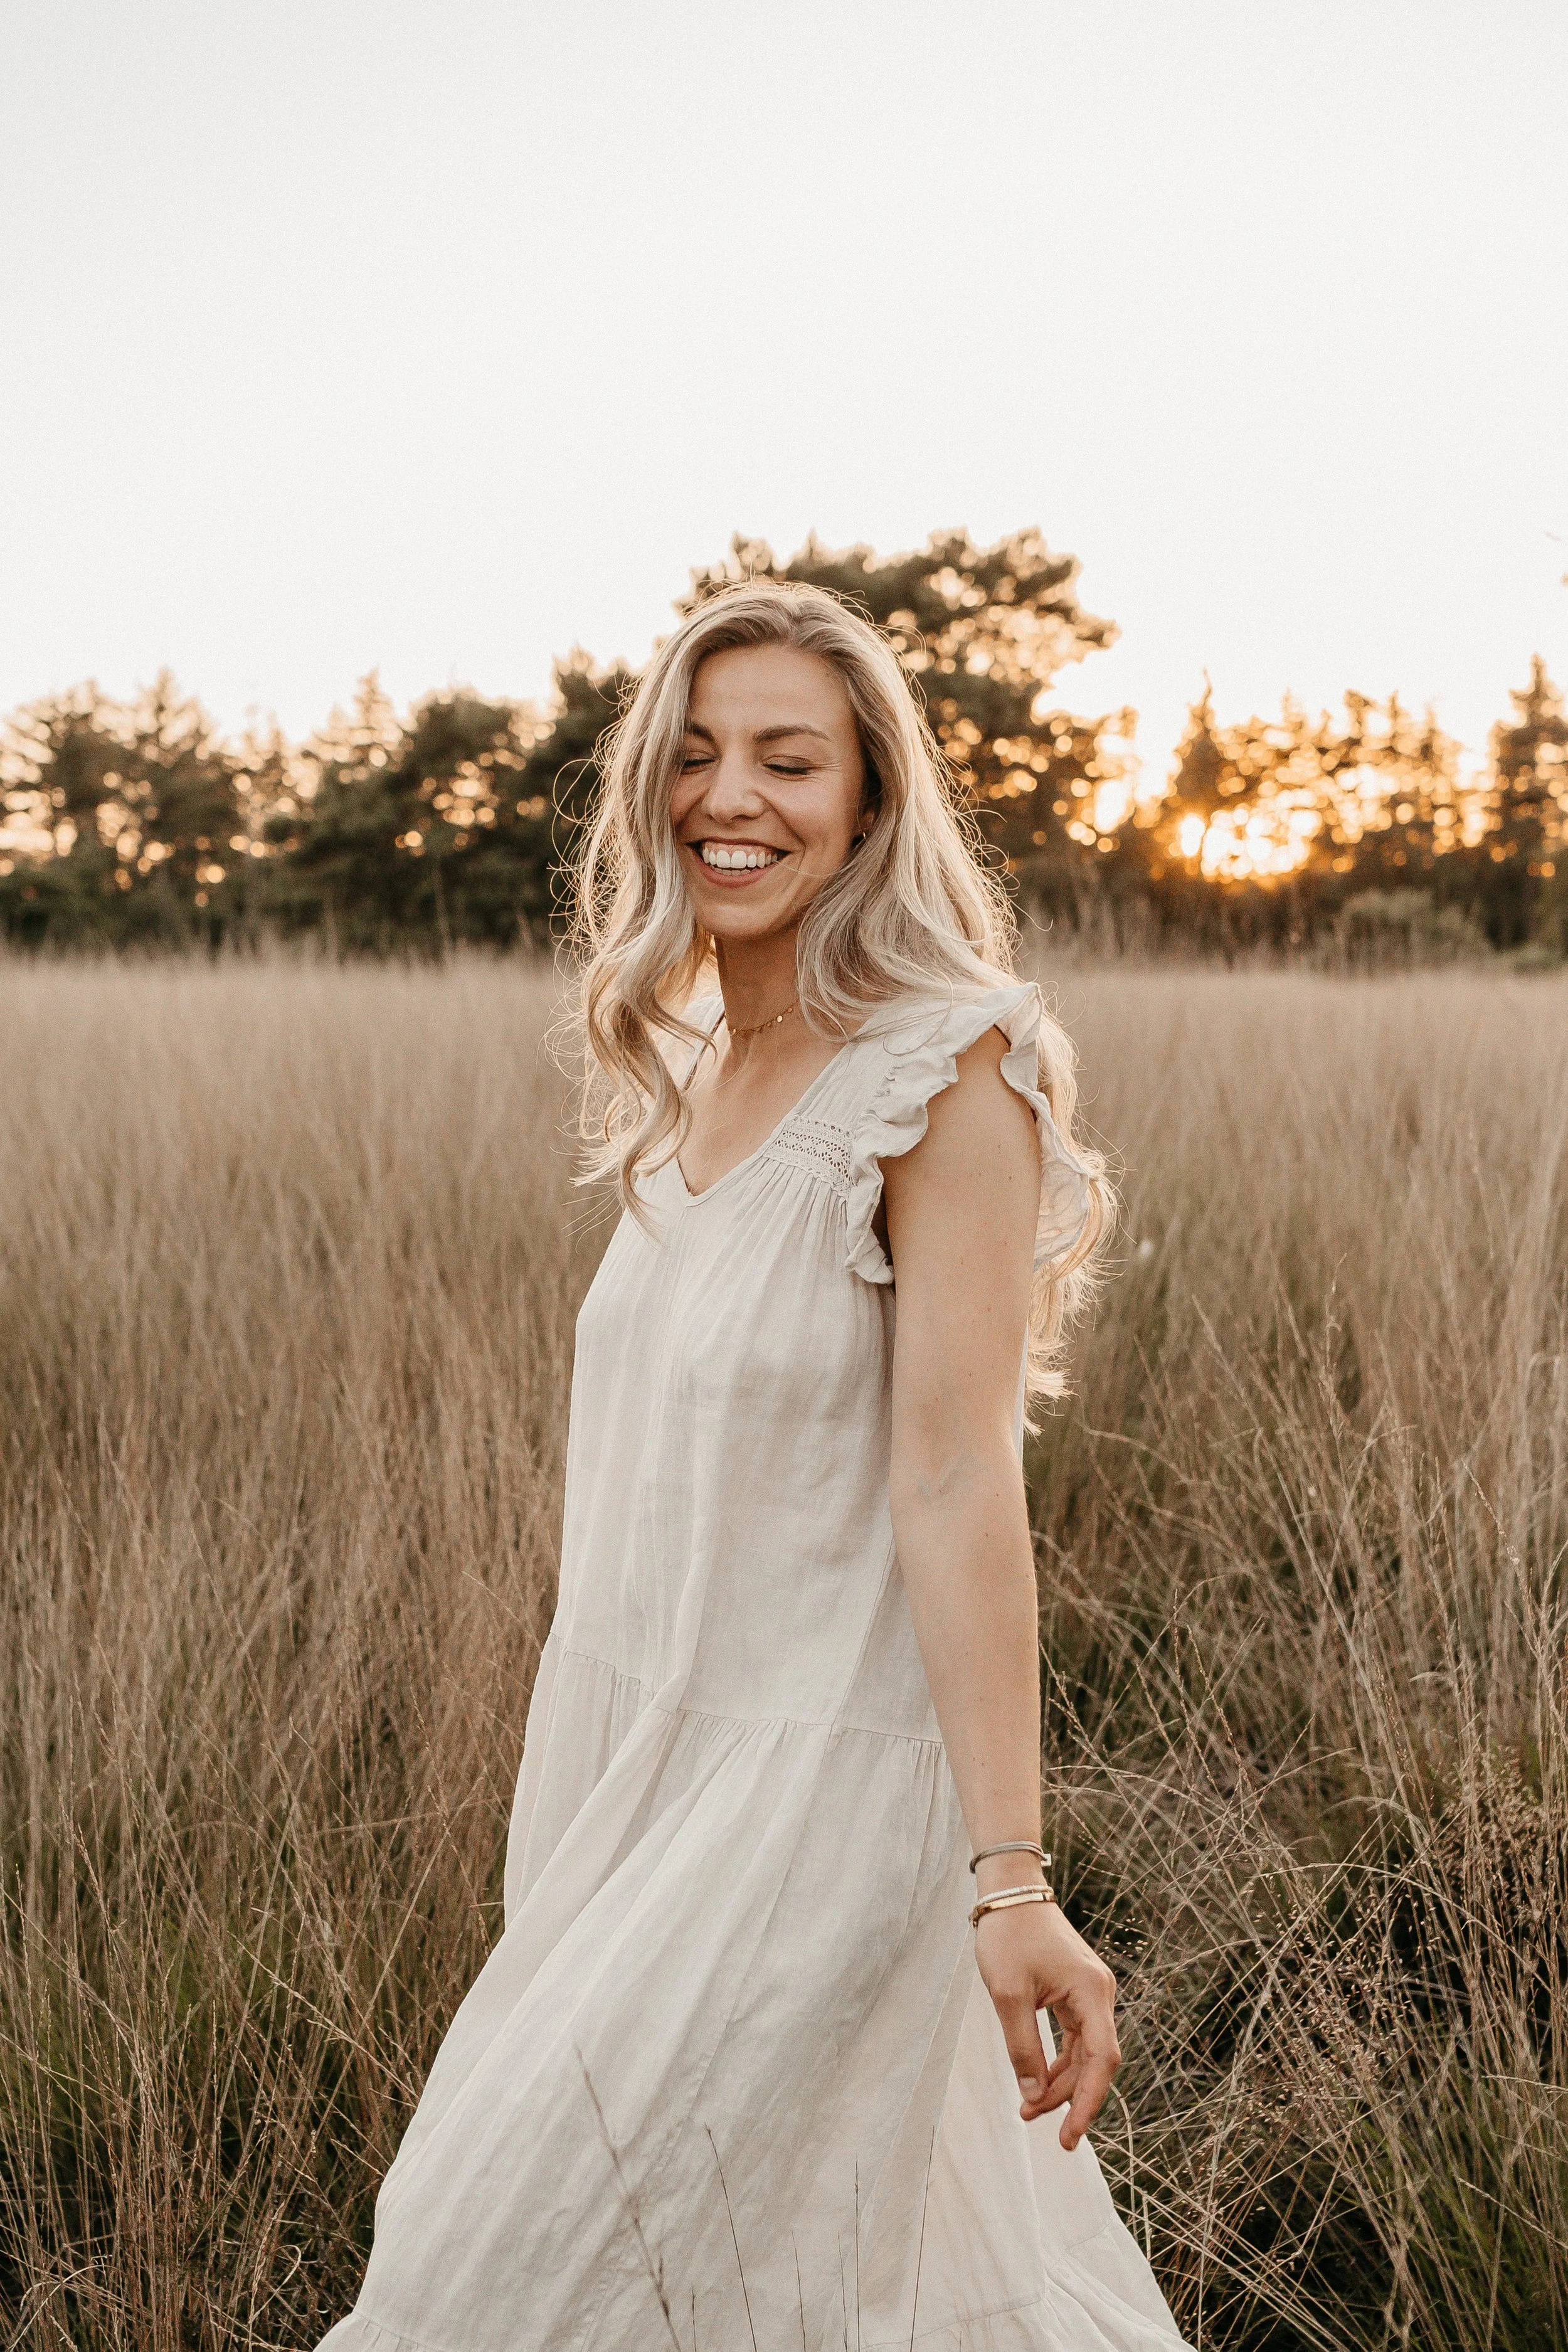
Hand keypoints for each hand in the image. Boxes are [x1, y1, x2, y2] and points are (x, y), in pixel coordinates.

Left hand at [973, 1899, 1119, 2147]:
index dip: (1089, 2101)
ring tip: (1028, 2108)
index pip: (1102, 2060)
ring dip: (1059, 2082)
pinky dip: (1057, 2061)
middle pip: (1093, 2060)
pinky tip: (1037, 2080)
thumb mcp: (1008, 1996)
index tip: (1070, 2135)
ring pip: (1083, 2052)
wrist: (1009, 1891)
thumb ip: (1023, 2048)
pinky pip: (1074, 2037)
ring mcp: (1090, 1992)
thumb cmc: (1009, 1936)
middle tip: (1031, 2120)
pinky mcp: (1076, 1991)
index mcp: (1092, 1992)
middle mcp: (1100, 1993)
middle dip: (1066, 2096)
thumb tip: (1033, 2096)